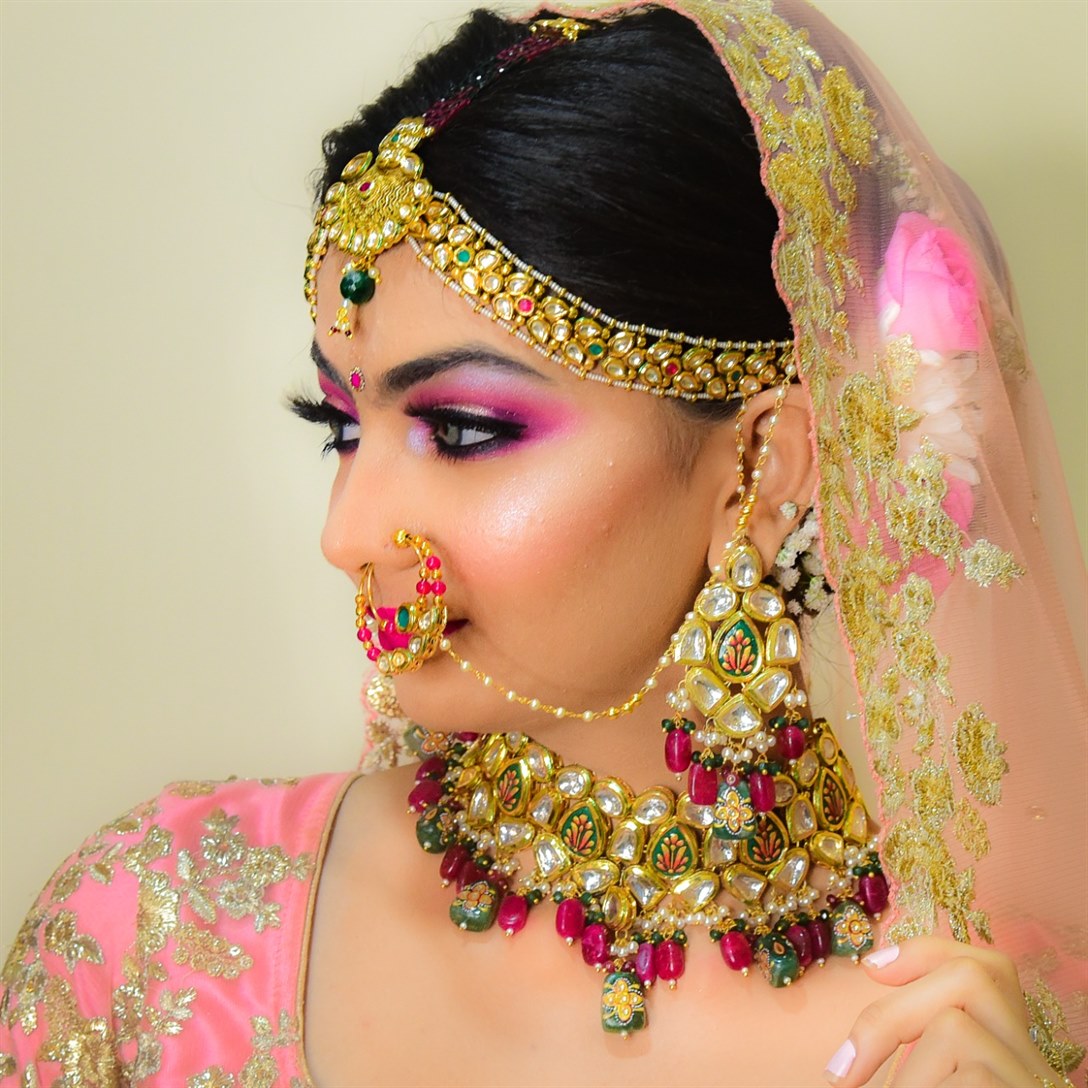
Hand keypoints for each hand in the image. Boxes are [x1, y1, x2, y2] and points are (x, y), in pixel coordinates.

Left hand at [823, 936, 1061, 1086]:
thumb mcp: (929, 1076)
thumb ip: (917, 1043)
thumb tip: (875, 967)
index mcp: (1016, 1055)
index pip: (990, 968)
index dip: (927, 952)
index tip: (871, 968)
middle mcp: (1039, 1065)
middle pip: (971, 980)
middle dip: (891, 1014)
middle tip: (841, 1074)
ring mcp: (1038, 1083)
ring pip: (954, 1028)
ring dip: (905, 1075)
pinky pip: (968, 1073)